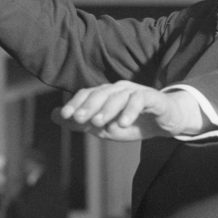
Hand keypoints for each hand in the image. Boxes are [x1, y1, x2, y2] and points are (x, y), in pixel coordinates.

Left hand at [55, 81, 203, 140]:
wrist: (164, 123)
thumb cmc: (132, 124)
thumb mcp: (104, 128)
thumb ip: (81, 123)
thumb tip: (53, 115)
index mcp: (105, 94)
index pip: (87, 94)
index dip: (75, 103)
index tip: (63, 115)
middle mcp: (119, 89)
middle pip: (101, 93)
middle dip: (88, 106)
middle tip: (78, 118)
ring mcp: (136, 91)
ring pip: (118, 96)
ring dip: (107, 110)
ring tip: (98, 123)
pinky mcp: (152, 97)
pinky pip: (140, 100)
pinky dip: (130, 111)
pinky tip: (123, 123)